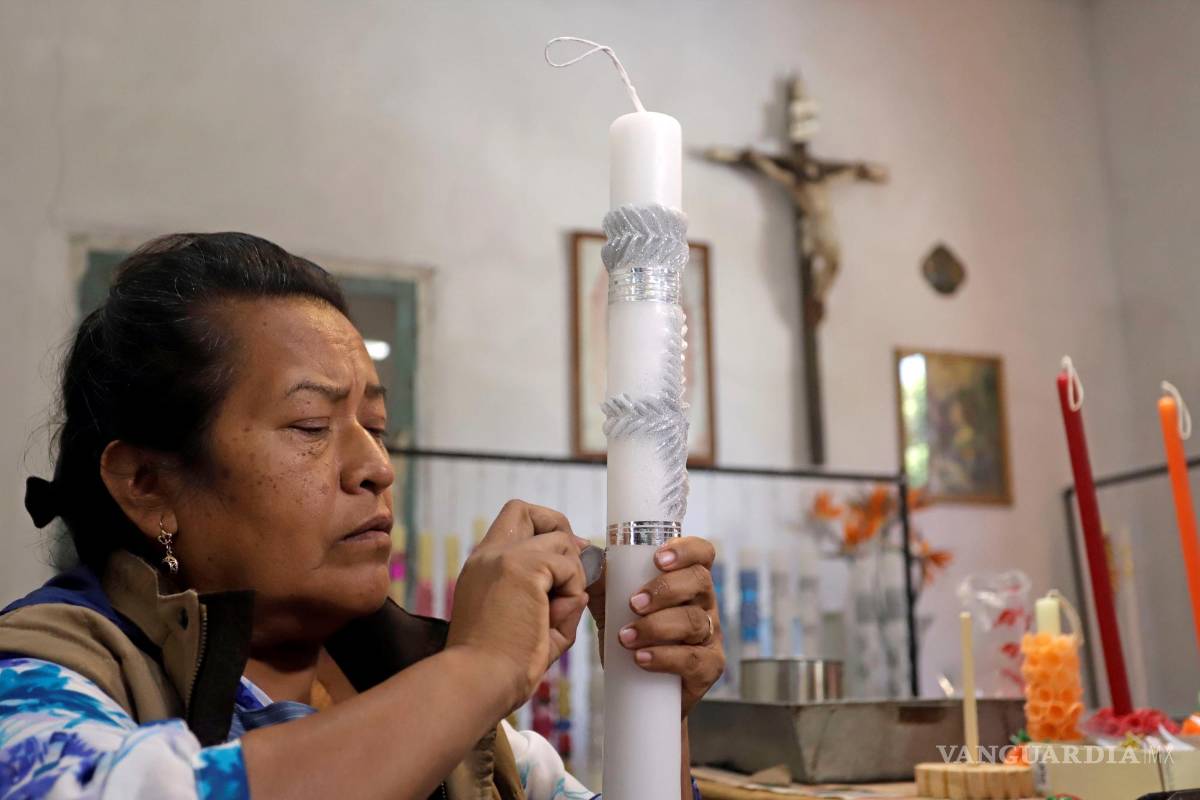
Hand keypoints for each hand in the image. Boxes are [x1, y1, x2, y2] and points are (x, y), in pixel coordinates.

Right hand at [445, 500, 587, 712]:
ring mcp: (504, 557)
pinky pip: (569, 567)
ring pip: (560, 540)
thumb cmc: (497, 667)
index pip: (512, 523)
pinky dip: (572, 590)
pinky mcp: (523, 568)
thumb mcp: (526, 625)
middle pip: (529, 510)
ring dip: (571, 575)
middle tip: (570, 574)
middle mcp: (488, 555)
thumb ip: (553, 602)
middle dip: (559, 531)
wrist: (478, 681)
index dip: (543, 533)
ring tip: (557, 613)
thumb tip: (580, 590)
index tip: (561, 564)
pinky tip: (554, 618)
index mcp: (482, 568)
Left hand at [592, 536, 725, 717]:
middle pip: (699, 581)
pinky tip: (641, 658)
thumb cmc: (629, 632)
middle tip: (633, 603)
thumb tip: (581, 547)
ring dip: (656, 627)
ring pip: (693, 621)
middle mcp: (704, 602)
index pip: (701, 553)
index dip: (686, 549)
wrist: (638, 689)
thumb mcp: (610, 600)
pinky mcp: (709, 667)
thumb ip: (599, 576)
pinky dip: (664, 658)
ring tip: (625, 637)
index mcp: (687, 579)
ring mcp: (710, 635)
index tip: (658, 558)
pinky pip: (694, 659)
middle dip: (664, 590)